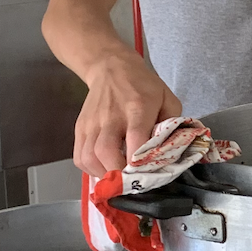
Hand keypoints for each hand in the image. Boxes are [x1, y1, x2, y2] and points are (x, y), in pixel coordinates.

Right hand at [74, 52, 181, 176]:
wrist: (111, 66)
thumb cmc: (143, 85)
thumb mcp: (167, 99)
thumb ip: (172, 126)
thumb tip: (169, 154)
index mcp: (137, 109)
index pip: (136, 142)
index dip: (140, 165)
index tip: (148, 178)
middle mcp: (111, 116)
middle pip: (106, 152)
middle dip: (119, 174)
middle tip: (131, 184)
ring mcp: (92, 123)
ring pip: (89, 157)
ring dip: (103, 174)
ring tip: (117, 178)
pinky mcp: (80, 128)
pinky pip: (80, 156)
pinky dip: (90, 169)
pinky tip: (103, 169)